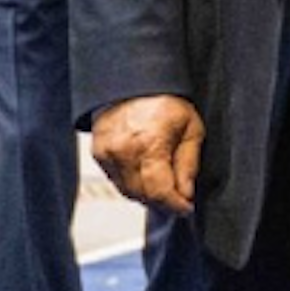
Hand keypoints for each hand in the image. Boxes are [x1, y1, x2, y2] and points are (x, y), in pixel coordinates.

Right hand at [91, 95, 204, 214]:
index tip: (186, 208)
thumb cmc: (166, 101)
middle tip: (179, 199)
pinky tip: (146, 174)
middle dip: (163, 202)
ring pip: (128, 192)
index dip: (175, 205)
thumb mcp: (191, 127)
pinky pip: (116, 181)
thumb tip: (187, 193)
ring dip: (147, 195)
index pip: (159, 192)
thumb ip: (189, 164)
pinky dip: (132, 184)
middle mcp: (124, 152)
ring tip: (164, 185)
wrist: (134, 82)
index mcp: (150, 144)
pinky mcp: (98, 154)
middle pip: (142, 196)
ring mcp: (107, 154)